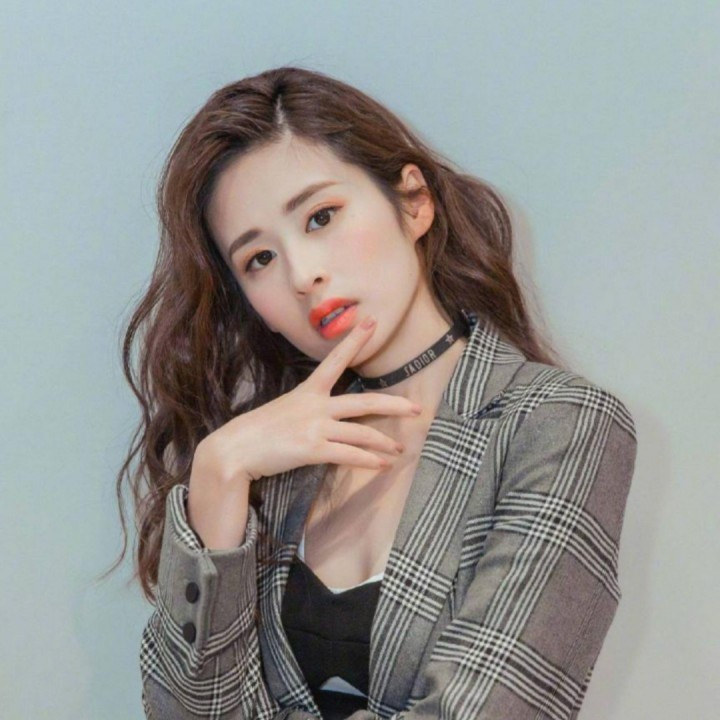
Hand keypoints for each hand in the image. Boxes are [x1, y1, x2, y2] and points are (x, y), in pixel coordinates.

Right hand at [192, 314, 421, 489]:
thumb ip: (308, 409)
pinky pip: (349, 455)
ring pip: (362, 433)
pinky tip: (382, 465)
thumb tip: (328, 417)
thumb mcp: (284, 410)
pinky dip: (369, 461)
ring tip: (399, 450)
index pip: (336, 360)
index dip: (355, 341)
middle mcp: (315, 405)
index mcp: (308, 392)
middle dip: (394, 405)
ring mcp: (315, 427)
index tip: (371, 322)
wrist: (234, 450)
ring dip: (384, 443)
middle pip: (365, 402)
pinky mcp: (312, 449)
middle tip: (417, 408)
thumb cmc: (258, 431)